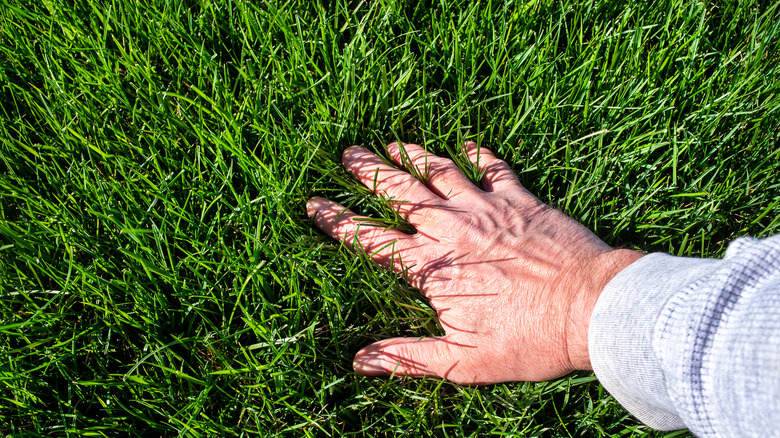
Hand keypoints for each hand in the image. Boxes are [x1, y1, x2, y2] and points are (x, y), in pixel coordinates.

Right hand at [307, 142, 641, 383]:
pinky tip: (469, 144)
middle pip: (400, 194)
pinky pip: (495, 168)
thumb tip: (360, 361)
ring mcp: (487, 208)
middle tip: (348, 154)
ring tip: (390, 143)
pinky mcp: (522, 199)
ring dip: (412, 156)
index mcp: (432, 267)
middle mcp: (452, 229)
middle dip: (369, 173)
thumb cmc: (529, 340)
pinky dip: (480, 154)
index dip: (338, 222)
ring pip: (440, 172)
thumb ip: (408, 357)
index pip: (371, 240)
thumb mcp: (463, 362)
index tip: (314, 205)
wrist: (590, 309)